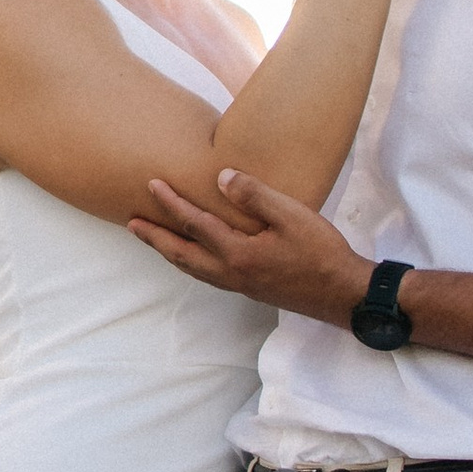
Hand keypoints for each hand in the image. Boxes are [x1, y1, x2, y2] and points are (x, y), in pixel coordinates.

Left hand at [129, 169, 377, 322]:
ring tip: (151, 238)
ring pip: (191, 268)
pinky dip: (189, 262)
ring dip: (168, 252)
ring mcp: (238, 284)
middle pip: (181, 253)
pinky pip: (206, 275)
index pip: (195, 223)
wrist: (341, 295)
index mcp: (238, 253)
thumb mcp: (292, 216)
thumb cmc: (321, 252)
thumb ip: (255, 196)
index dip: (171, 202)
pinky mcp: (248, 289)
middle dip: (154, 237)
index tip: (151, 184)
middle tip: (131, 222)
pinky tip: (192, 256)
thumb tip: (222, 177)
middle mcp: (230, 272)